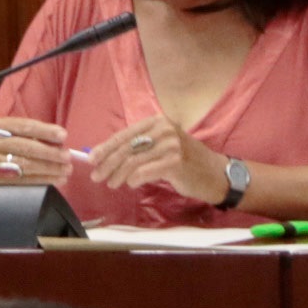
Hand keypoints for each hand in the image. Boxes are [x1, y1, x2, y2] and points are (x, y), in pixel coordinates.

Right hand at [0, 116, 81, 185]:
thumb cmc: (11, 148)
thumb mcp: (19, 136)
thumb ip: (37, 136)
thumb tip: (60, 143)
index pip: (24, 126)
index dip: (45, 131)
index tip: (63, 136)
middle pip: (24, 146)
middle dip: (49, 152)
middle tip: (67, 157)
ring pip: (24, 165)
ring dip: (49, 168)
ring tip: (66, 170)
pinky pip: (23, 181)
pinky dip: (43, 180)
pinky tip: (57, 179)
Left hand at [87, 112, 226, 205]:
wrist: (216, 174)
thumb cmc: (187, 162)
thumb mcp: (163, 147)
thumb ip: (140, 148)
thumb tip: (108, 156)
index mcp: (157, 122)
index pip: (125, 134)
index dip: (106, 148)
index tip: (92, 159)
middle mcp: (164, 129)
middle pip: (126, 148)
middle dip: (107, 163)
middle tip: (96, 176)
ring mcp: (170, 145)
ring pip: (133, 161)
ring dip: (117, 174)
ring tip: (111, 183)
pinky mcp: (175, 162)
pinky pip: (145, 172)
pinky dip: (134, 179)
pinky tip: (129, 184)